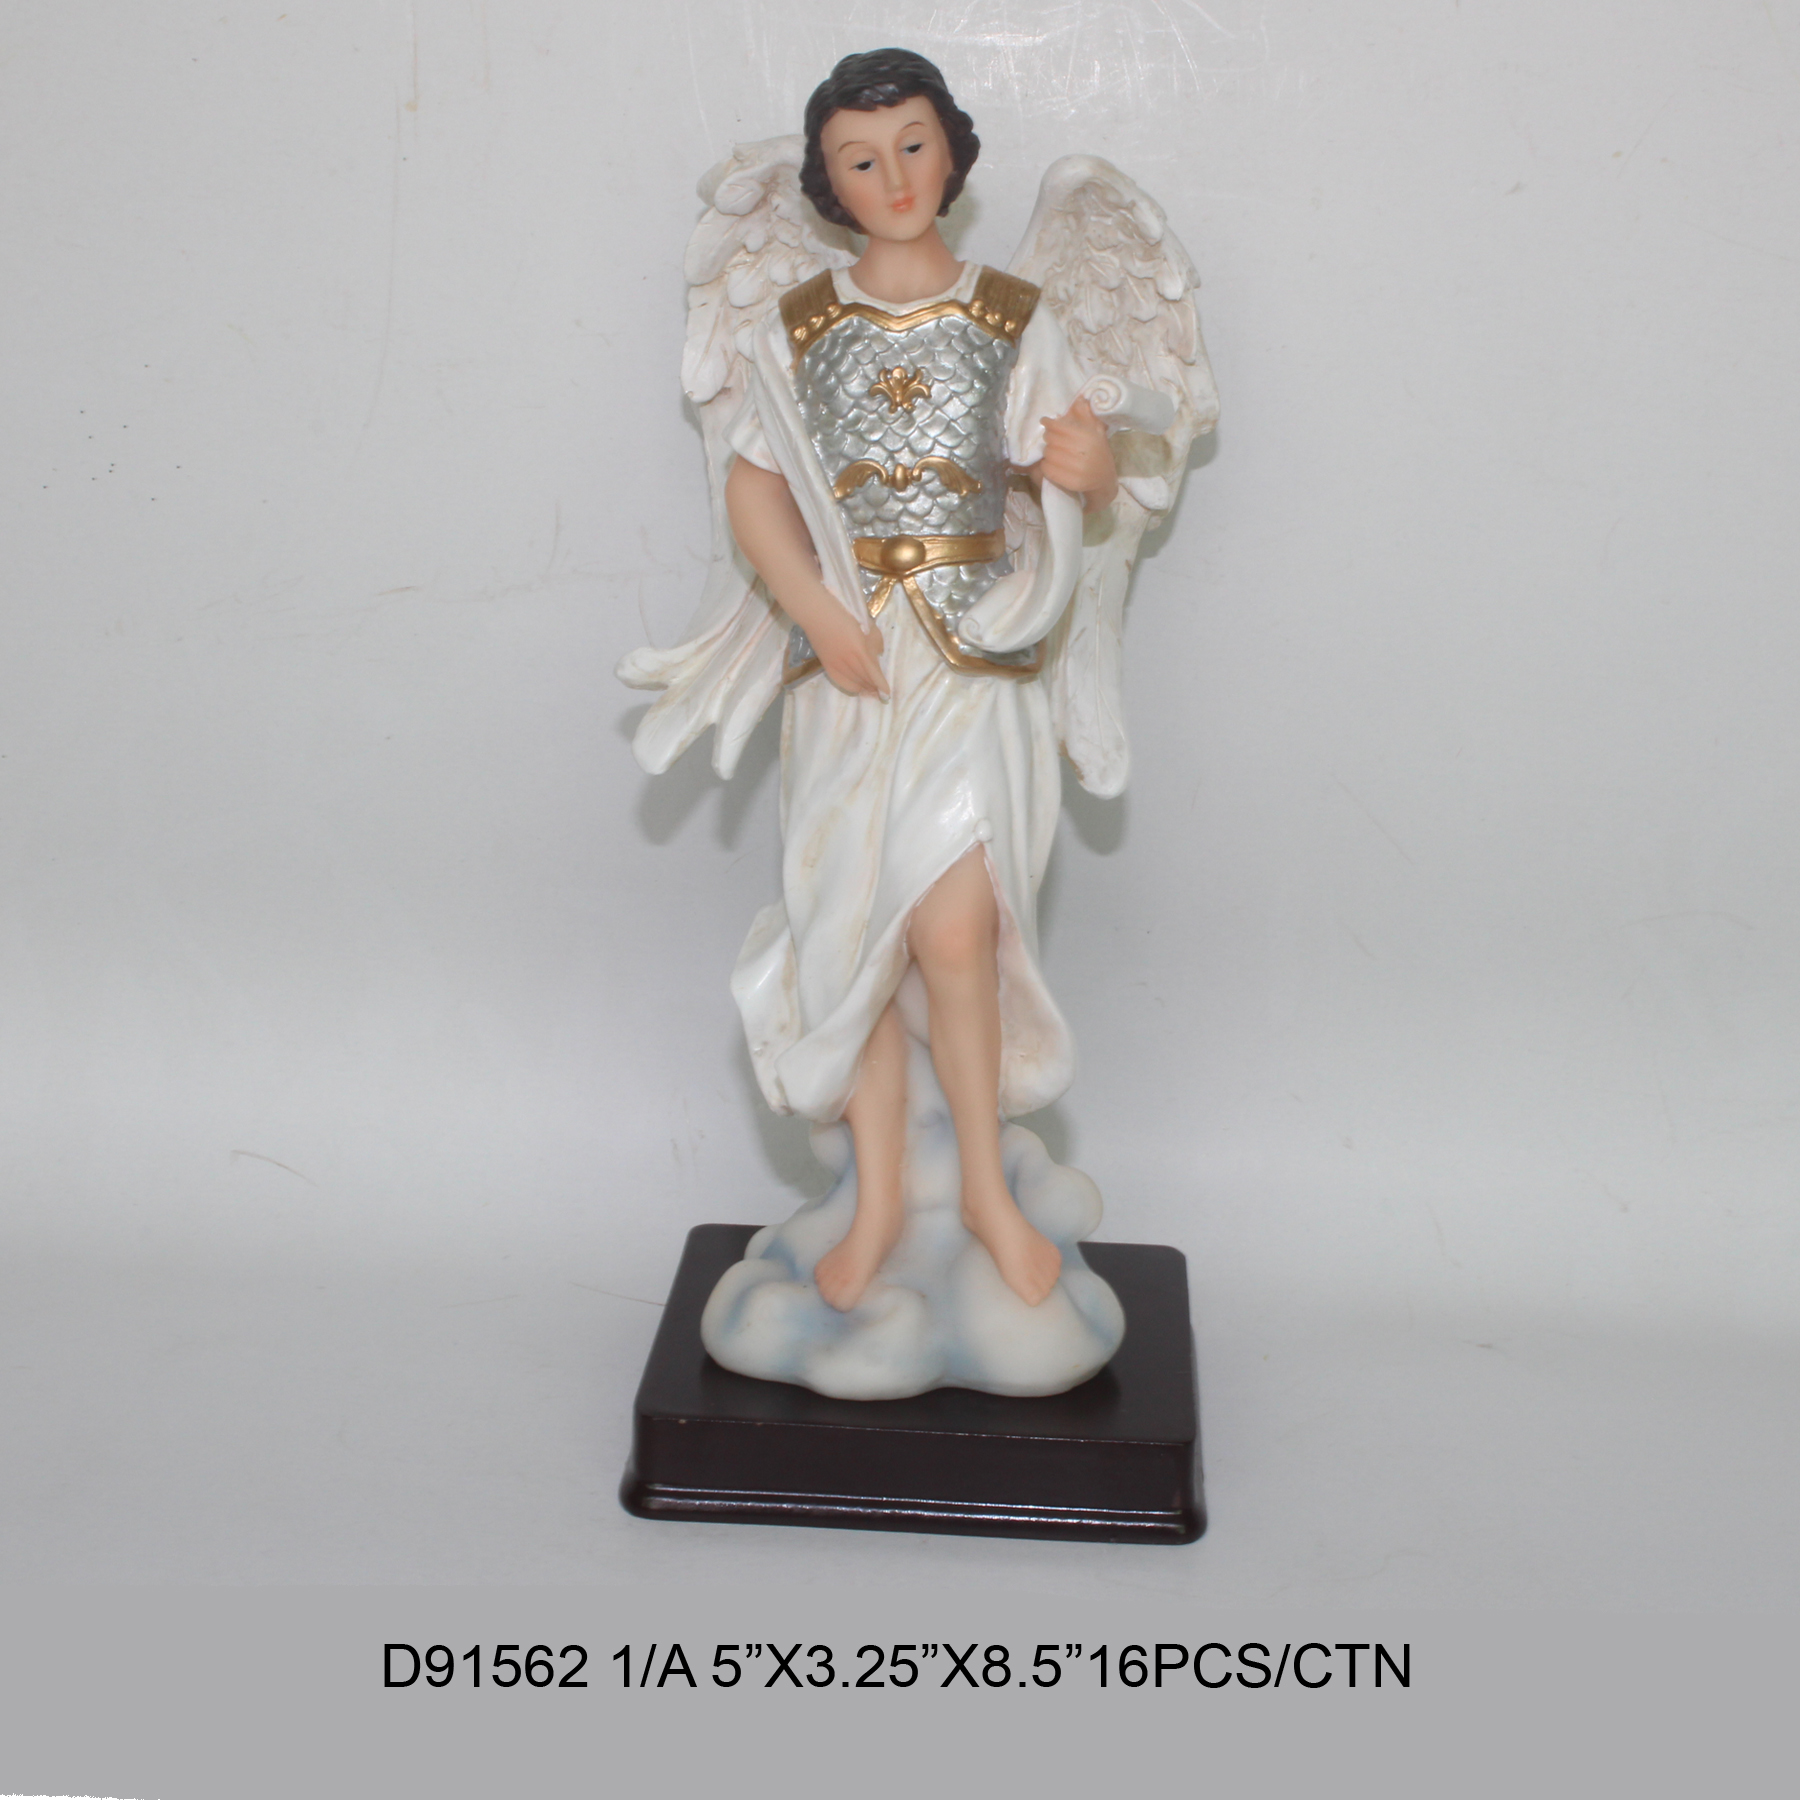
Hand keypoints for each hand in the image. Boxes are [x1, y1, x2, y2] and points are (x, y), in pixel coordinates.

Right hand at [811, 605, 888, 698]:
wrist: (817, 613)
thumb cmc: (845, 614)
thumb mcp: (867, 624)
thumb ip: (875, 641)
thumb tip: (877, 655)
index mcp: (859, 649)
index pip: (873, 672)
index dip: (880, 684)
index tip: (887, 693)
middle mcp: (847, 660)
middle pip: (863, 679)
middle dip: (873, 687)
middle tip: (880, 691)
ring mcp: (835, 664)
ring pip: (853, 682)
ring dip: (863, 687)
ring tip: (870, 690)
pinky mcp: (826, 665)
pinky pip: (840, 681)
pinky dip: (850, 686)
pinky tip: (856, 687)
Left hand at [1038, 397, 1117, 511]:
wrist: (1104, 480)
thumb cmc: (1098, 452)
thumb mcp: (1096, 430)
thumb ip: (1086, 414)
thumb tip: (1079, 399)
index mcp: (1089, 437)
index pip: (1059, 427)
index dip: (1049, 423)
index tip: (1046, 421)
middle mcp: (1083, 453)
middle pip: (1052, 440)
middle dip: (1048, 437)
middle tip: (1050, 437)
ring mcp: (1077, 469)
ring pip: (1048, 454)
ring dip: (1047, 451)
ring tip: (1053, 450)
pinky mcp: (1071, 483)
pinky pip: (1048, 470)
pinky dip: (1046, 465)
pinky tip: (1051, 463)